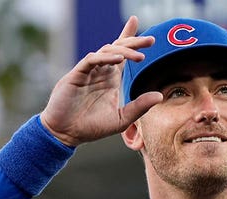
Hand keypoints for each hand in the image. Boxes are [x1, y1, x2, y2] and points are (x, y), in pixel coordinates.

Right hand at [40, 16, 162, 146]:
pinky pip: (91, 60)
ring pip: (106, 51)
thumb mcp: (122, 119)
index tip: (150, 36)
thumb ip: (140, 107)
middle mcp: (100, 71)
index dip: (133, 41)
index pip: (123, 55)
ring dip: (124, 51)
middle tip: (152, 40)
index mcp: (110, 79)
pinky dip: (105, 57)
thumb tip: (160, 96)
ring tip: (140, 57)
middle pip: (118, 48)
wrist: (66, 134)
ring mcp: (88, 71)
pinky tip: (119, 60)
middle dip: (134, 41)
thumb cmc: (92, 127)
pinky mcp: (76, 75)